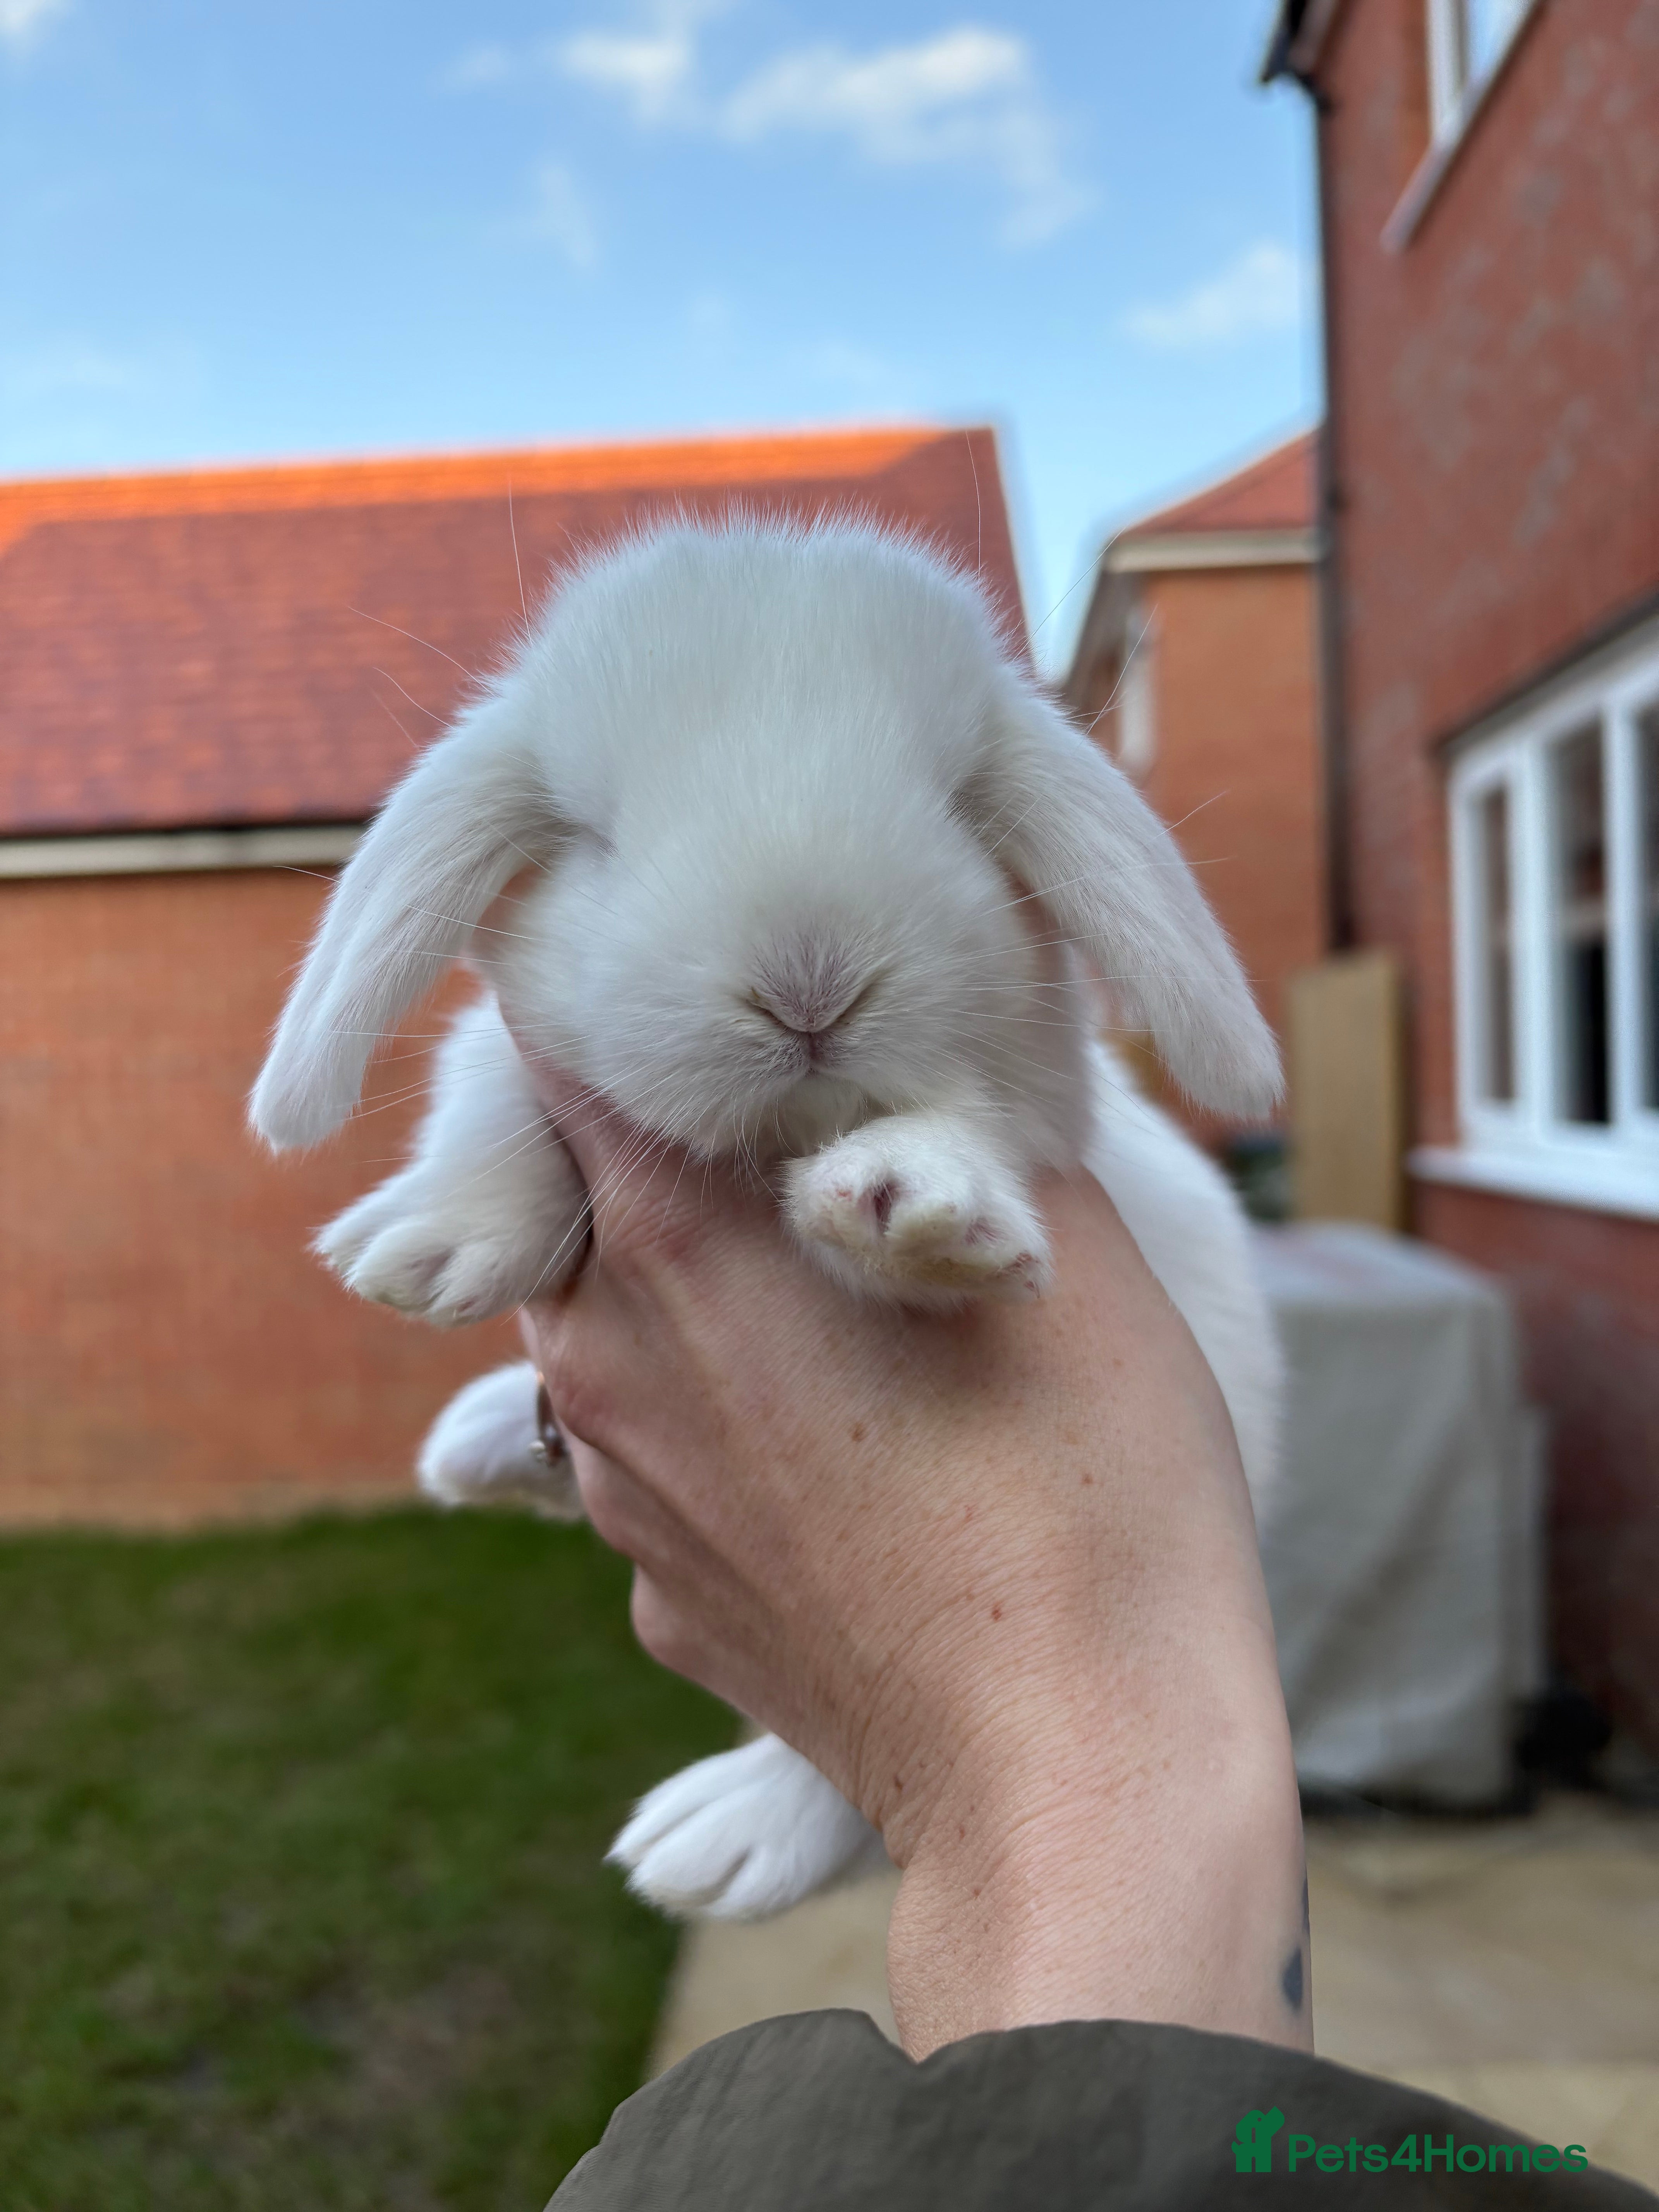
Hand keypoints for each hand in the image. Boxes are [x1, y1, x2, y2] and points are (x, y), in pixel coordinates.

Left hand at [515, 1064, 1309, 2058]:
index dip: (614, 1011)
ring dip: (685, 1295)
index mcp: (678, 1242)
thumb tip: (932, 1032)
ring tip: (820, 1297)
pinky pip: (659, 1471)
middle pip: (573, 1205)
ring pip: (608, 1342)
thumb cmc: (1092, 1485)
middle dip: (654, 1156)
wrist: (1084, 1773)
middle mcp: (608, 1364)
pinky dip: (721, 1431)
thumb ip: (951, 1114)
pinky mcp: (668, 1606)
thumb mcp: (1052, 1241)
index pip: (555, 1063)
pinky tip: (841, 1454)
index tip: (684, 999)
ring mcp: (623, 1503)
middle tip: (777, 1139)